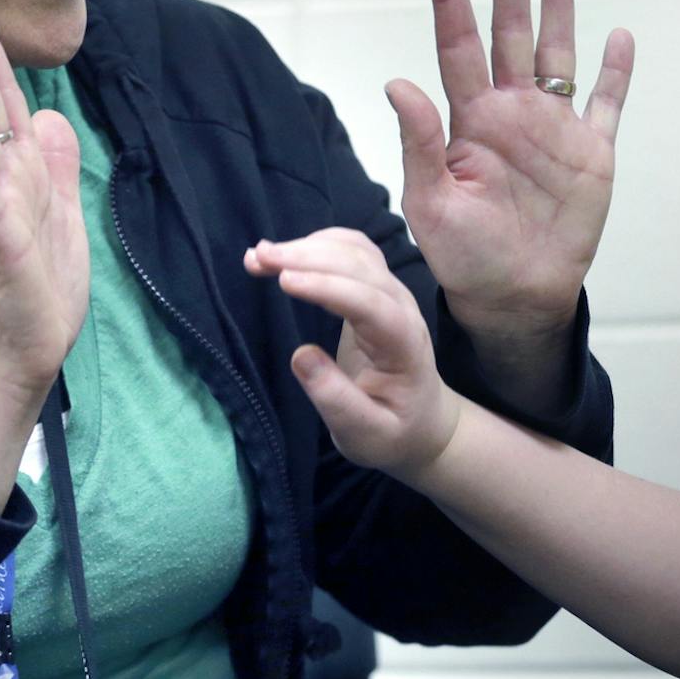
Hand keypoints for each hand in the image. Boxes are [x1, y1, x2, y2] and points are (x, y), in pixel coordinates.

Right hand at [244, 228, 462, 479]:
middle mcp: (402, 308)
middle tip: (256, 259)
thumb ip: (336, 401)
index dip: (328, 287)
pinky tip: (285, 253)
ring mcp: (392, 293)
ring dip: (307, 246)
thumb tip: (300, 356)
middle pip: (360, 266)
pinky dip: (317, 244)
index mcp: (403, 345)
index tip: (284, 280)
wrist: (422, 422)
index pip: (369, 304)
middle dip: (307, 256)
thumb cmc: (393, 432)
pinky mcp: (376, 287)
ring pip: (355, 250)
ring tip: (259, 255)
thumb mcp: (365, 434)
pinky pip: (352, 250)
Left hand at [397, 0, 633, 342]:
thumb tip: (397, 83)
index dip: (451, 1)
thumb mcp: (429, 203)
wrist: (512, 296)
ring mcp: (553, 129)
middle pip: (510, 34)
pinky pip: (606, 103)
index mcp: (468, 120)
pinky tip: (618, 36)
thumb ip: (418, 142)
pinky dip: (614, 72)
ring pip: (557, 53)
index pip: (456, 46)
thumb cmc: (462, 254)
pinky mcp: (591, 154)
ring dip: (558, 8)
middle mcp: (511, 112)